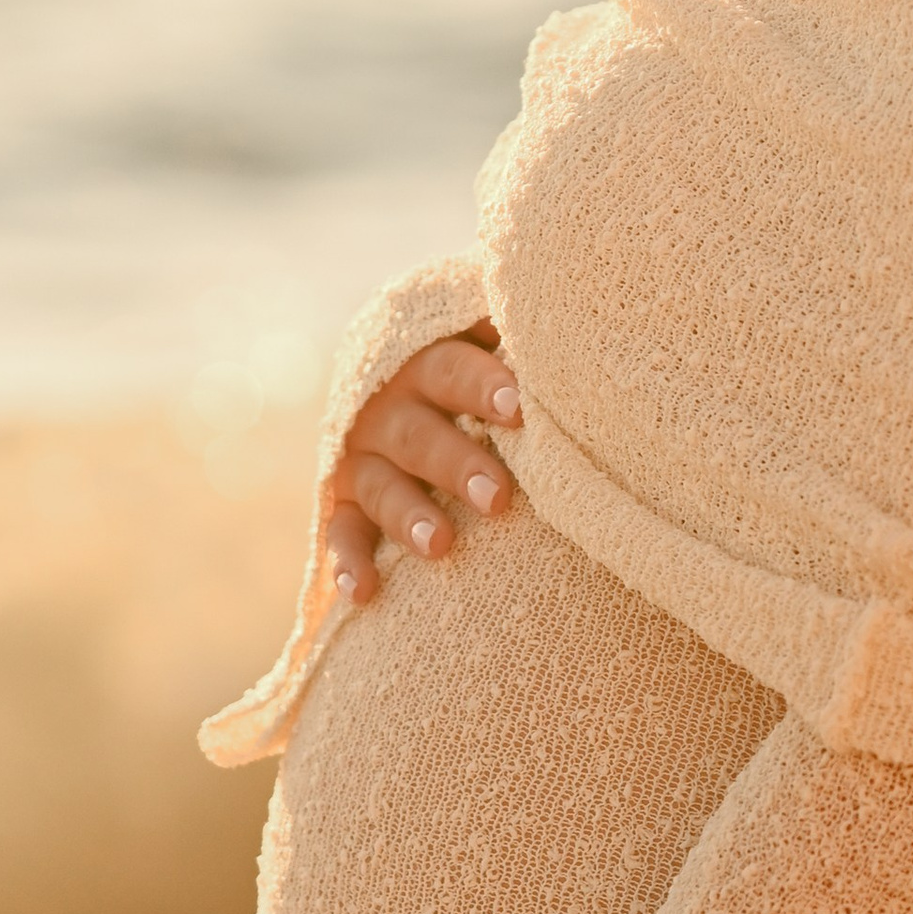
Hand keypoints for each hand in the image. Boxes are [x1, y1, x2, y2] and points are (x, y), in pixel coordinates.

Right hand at [324, 321, 521, 597]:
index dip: (484, 387)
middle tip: (498, 496)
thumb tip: (571, 322)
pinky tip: (366, 591)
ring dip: (408, 516)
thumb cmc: (471, 357)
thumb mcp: (484, 332)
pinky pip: (341, 531)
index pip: (453, 370)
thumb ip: (516, 328)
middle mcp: (389, 408)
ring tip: (442, 545)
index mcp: (427, 360)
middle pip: (420, 436)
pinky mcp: (344, 499)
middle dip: (457, 465)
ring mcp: (363, 456)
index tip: (520, 410)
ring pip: (381, 487)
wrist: (391, 371)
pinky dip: (350, 561)